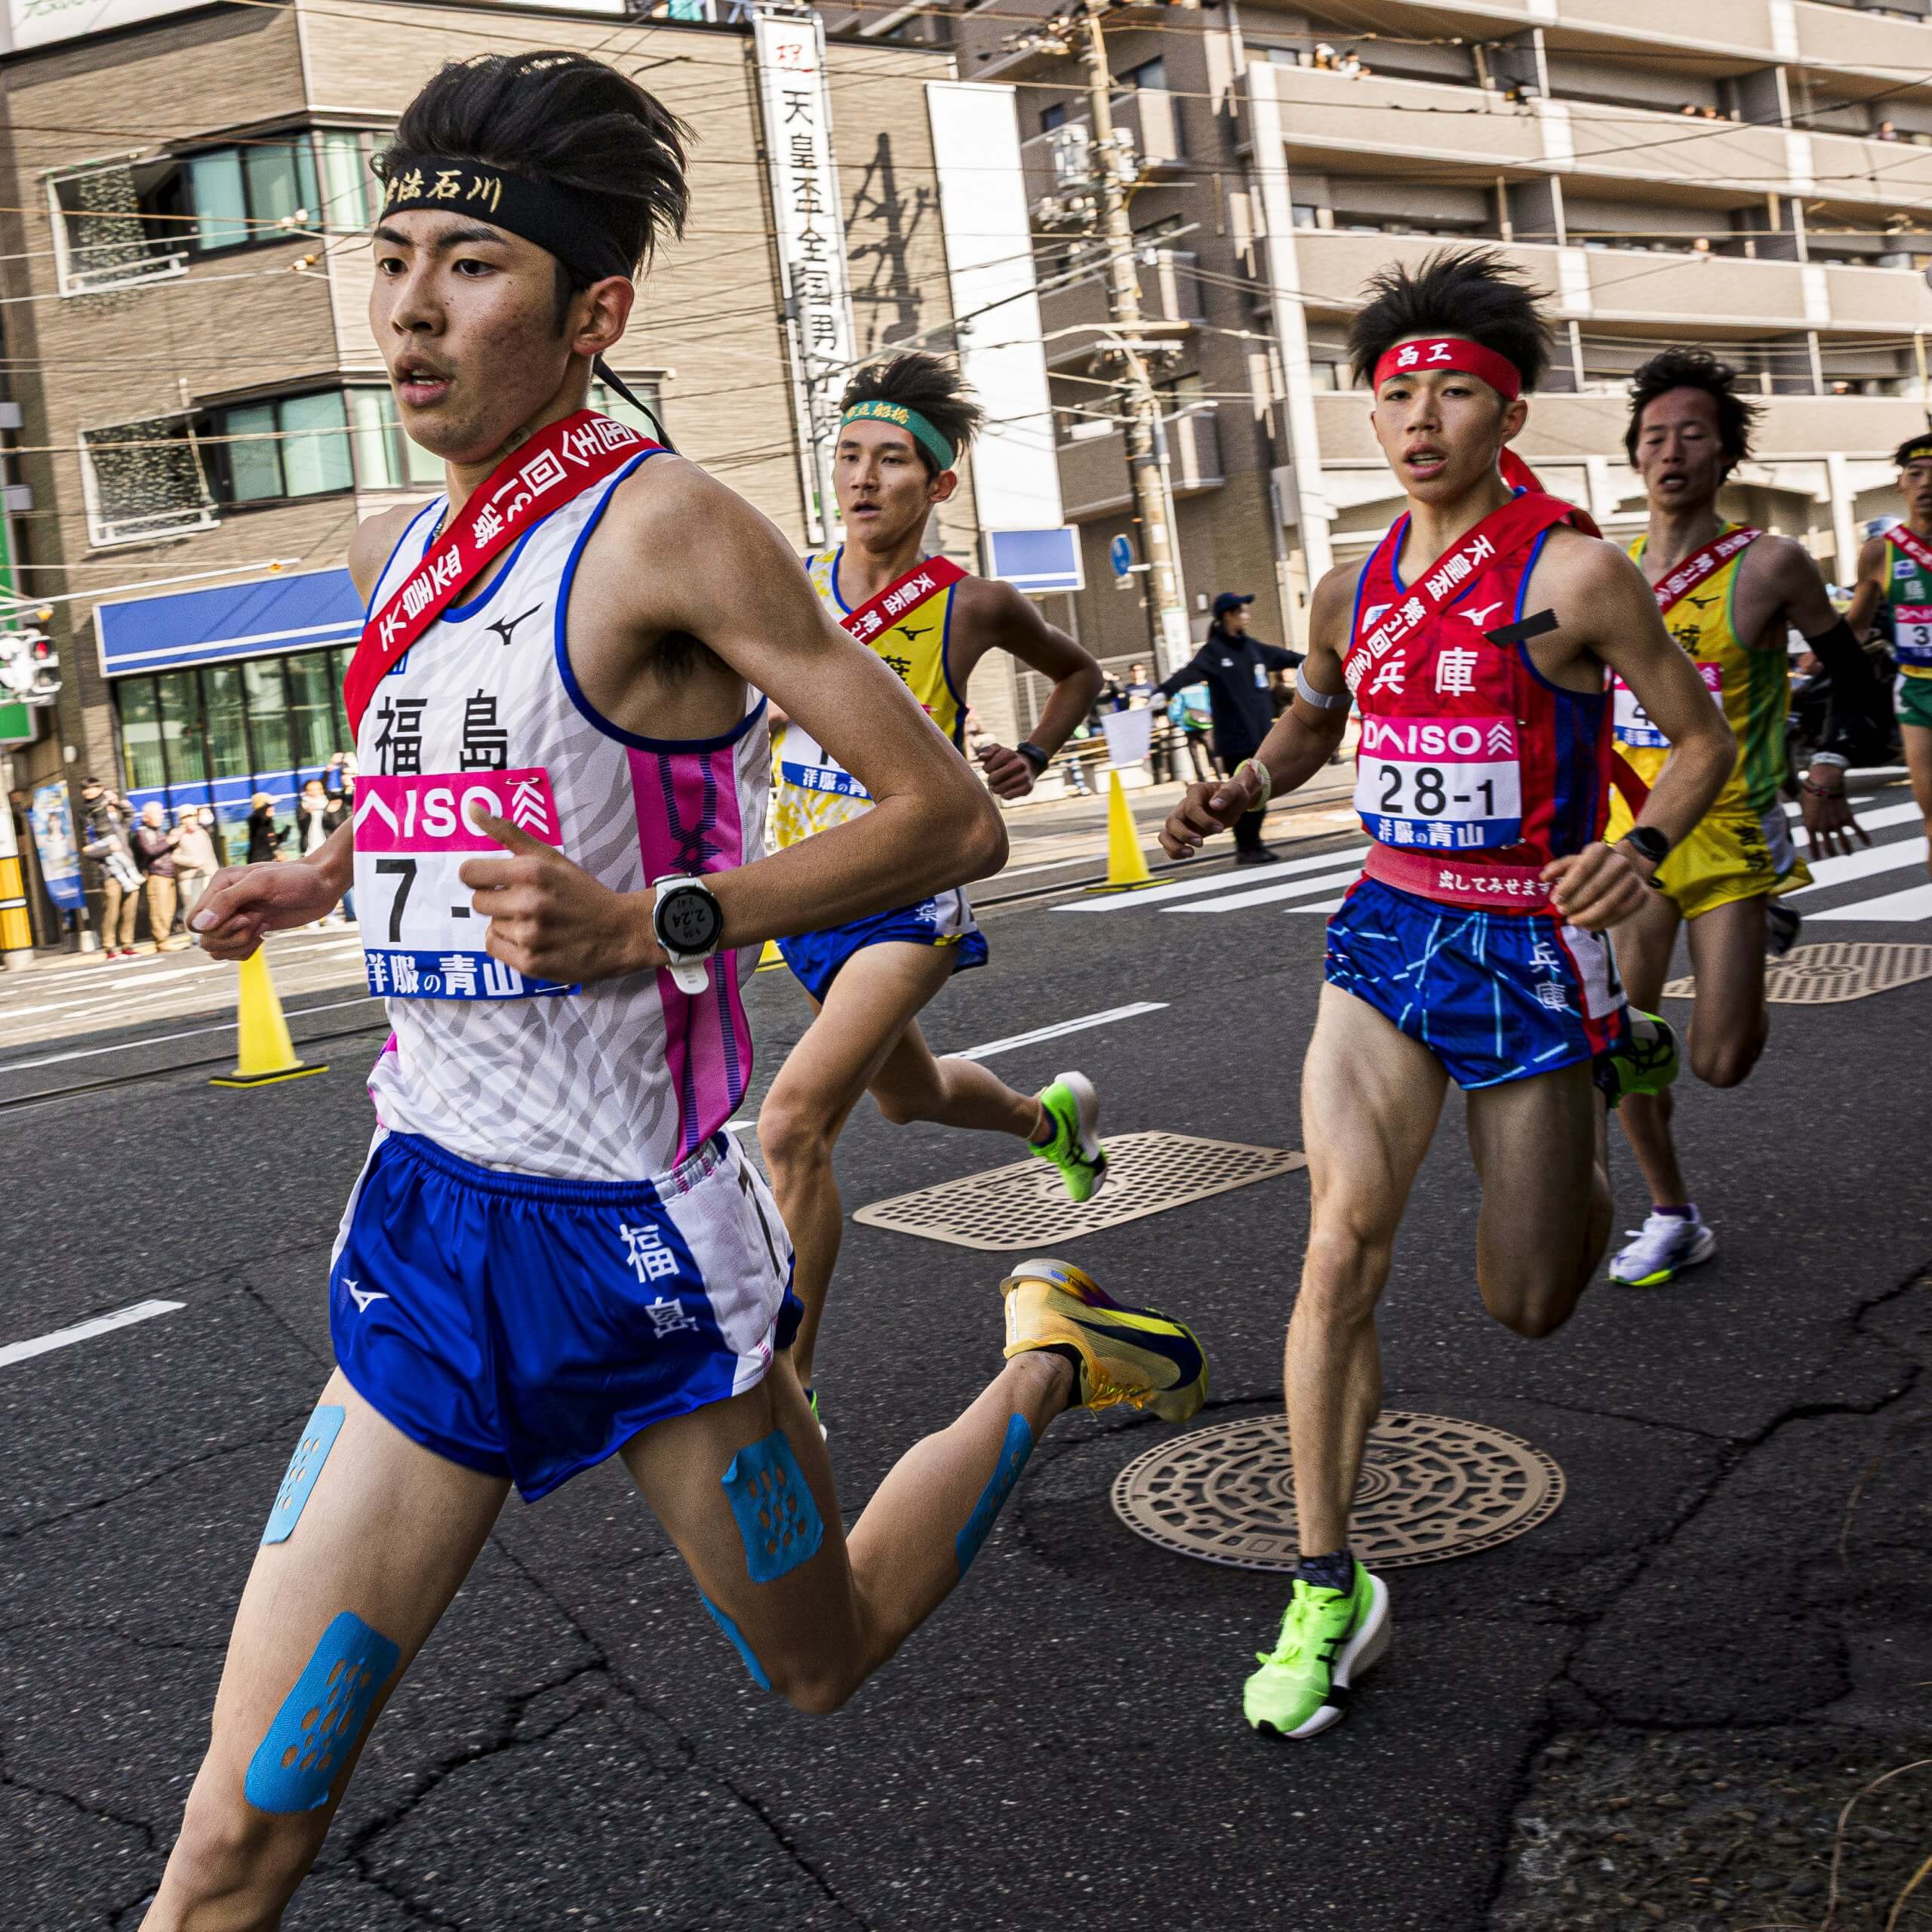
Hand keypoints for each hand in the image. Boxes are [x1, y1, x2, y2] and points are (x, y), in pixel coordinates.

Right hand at [190, 861, 340, 959]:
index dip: (216, 928)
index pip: (195, 921)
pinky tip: (264, 936)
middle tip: (257, 922)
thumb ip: (228, 901)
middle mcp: (224, 902)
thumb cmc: (297, 879)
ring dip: (239, 945)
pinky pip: (234, 953)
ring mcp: (237, 917)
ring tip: (262, 927)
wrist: (323, 885)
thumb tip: (200, 926)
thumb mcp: (262, 884)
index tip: (244, 917)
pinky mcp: (251, 930)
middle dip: (231, 937)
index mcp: (219, 885)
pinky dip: (247, 950)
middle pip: (206, 939)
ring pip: (218, 949)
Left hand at [459, 811, 665, 984]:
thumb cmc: (581, 892)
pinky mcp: (530, 963)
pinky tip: (533, 941)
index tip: (496, 881)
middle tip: (526, 904)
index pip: (469, 873)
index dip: (480, 877)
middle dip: (498, 902)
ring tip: (538, 924)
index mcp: (530, 871)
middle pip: (478, 902)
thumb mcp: (550, 857)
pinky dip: (509, 945)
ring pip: (490, 926)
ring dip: (508, 925)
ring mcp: (529, 936)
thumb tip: (470, 808)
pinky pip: (494, 948)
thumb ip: (508, 833)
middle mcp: (528, 903)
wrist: (619, 932)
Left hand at [977, 743, 1036, 799]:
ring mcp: (1025, 775)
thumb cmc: (1007, 759)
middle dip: (990, 780)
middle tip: (992, 780)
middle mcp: (1019, 763)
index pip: (987, 767)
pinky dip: (1005, 796)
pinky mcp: (1028, 787)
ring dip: (996, 789)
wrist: (1029, 765)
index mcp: (1009, 753)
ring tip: (996, 787)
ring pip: (1002, 788)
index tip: (990, 769)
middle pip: (994, 778)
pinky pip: (1011, 795)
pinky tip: (1004, 793)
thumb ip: (986, 751)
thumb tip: (981, 757)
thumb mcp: (997, 750)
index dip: (986, 769)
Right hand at [1159, 767, 1262, 858]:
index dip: (1204, 821)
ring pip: (1165, 834)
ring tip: (1190, 854)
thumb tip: (1215, 805)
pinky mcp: (1183, 832)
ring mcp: (1181, 819)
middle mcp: (1184, 806)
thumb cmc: (1235, 794)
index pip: (1191, 808)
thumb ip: (1227, 794)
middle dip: (1184, 835)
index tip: (1221, 829)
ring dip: (1174, 846)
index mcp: (1195, 792)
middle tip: (1201, 844)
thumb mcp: (1237, 790)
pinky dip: (1174, 852)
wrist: (1233, 801)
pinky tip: (1189, 854)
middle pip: (1172, 821)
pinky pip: (1170, 843)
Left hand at [1541, 841, 1650, 930]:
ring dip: (1587, 917)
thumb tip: (1543, 877)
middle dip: (1575, 903)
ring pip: (1609, 904)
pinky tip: (1587, 925)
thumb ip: (1558, 868)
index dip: (1567, 887)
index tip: (1555, 900)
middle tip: (1562, 912)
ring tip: (1572, 921)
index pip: (1582, 869)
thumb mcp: (1575, 861)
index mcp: (1601, 850)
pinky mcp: (1641, 894)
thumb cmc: (1592, 866)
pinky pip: (1621, 914)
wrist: (1625, 866)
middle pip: (1595, 888)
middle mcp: (1620, 861)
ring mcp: (1633, 878)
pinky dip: (1602, 923)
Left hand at [1800, 778, 1868, 860]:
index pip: (1812, 845)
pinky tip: (1868, 843)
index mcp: (1810, 826)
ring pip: (1843, 842)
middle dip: (1831, 853)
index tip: (1817, 859)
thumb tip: (1806, 822)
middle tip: (1833, 855)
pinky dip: (1864, 837)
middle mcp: (1823, 828)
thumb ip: (1805, 818)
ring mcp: (1836, 824)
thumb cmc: (1809, 792)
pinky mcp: (1848, 817)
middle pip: (1828, 847)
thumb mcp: (1801, 808)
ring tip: (1848, 854)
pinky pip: (1858, 830)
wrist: (1824, 782)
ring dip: (1846, 850)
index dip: (1815, 853)